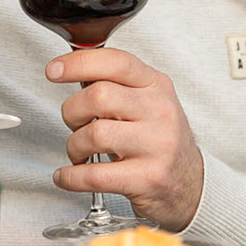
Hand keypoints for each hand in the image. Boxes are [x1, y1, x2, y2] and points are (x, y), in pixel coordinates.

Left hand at [47, 48, 205, 229]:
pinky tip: (68, 175)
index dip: (79, 63)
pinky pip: (95, 175)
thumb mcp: (147, 101)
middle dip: (72, 111)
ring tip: (79, 151)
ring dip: (74, 145)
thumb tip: (71, 70)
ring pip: (94, 134)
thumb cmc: (160, 140)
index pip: (116, 62)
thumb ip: (116, 84)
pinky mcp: (148, 178)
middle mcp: (159, 112)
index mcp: (156, 86)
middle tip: (74, 122)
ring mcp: (157, 146)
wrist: (190, 184)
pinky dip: (71, 176)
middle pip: (99, 96)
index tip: (54, 70)